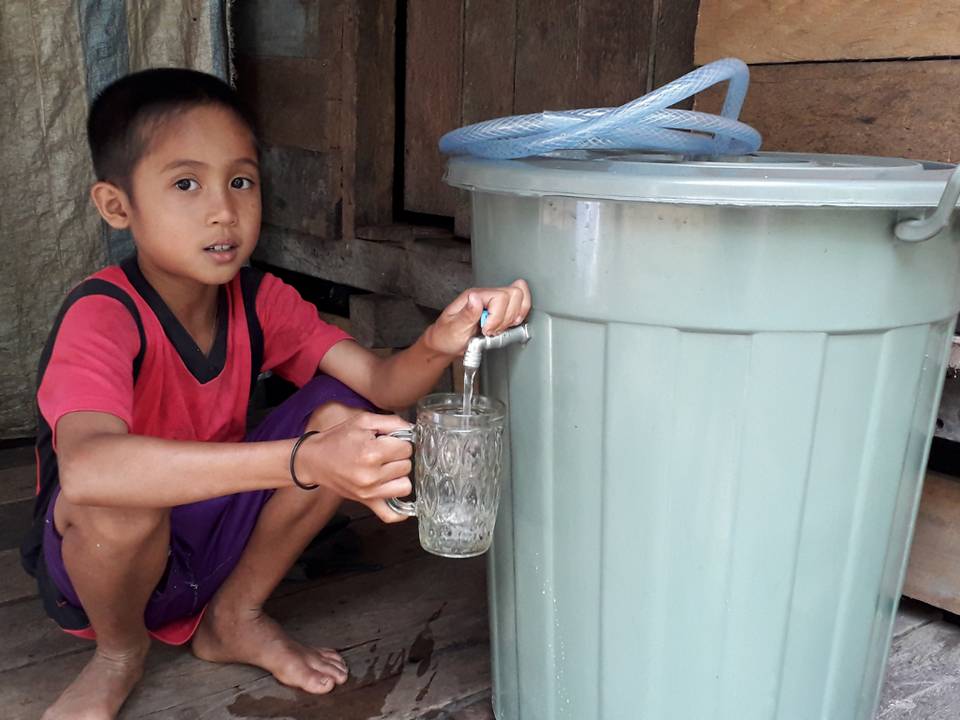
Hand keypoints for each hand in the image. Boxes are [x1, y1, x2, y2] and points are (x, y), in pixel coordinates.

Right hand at [296, 412, 413, 522]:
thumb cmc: (338, 438)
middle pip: (407, 466)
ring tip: (387, 468)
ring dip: (399, 476)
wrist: (314, 459)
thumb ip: (392, 422)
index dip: (400, 442)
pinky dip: (399, 511)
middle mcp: (371, 475)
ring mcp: (369, 492)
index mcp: (371, 452)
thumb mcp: (363, 421)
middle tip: (385, 453)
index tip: (389, 441)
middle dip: (399, 457)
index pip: (406, 448)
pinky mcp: (366, 502)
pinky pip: (391, 515)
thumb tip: (412, 430)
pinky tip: (397, 495)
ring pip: (405, 486)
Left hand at [425, 279, 531, 355]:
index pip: (500, 296)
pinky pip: (519, 308)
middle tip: (493, 330)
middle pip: (514, 294)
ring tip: (497, 330)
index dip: (498, 317)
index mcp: (474, 296)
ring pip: (520, 299)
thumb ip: (467, 314)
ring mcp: (494, 303)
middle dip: (507, 317)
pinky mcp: (501, 311)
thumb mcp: (454, 328)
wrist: (445, 344)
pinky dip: (516, 320)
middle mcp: (486, 296)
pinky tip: (504, 329)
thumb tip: (475, 298)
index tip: (487, 330)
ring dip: (512, 319)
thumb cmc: (446, 336)